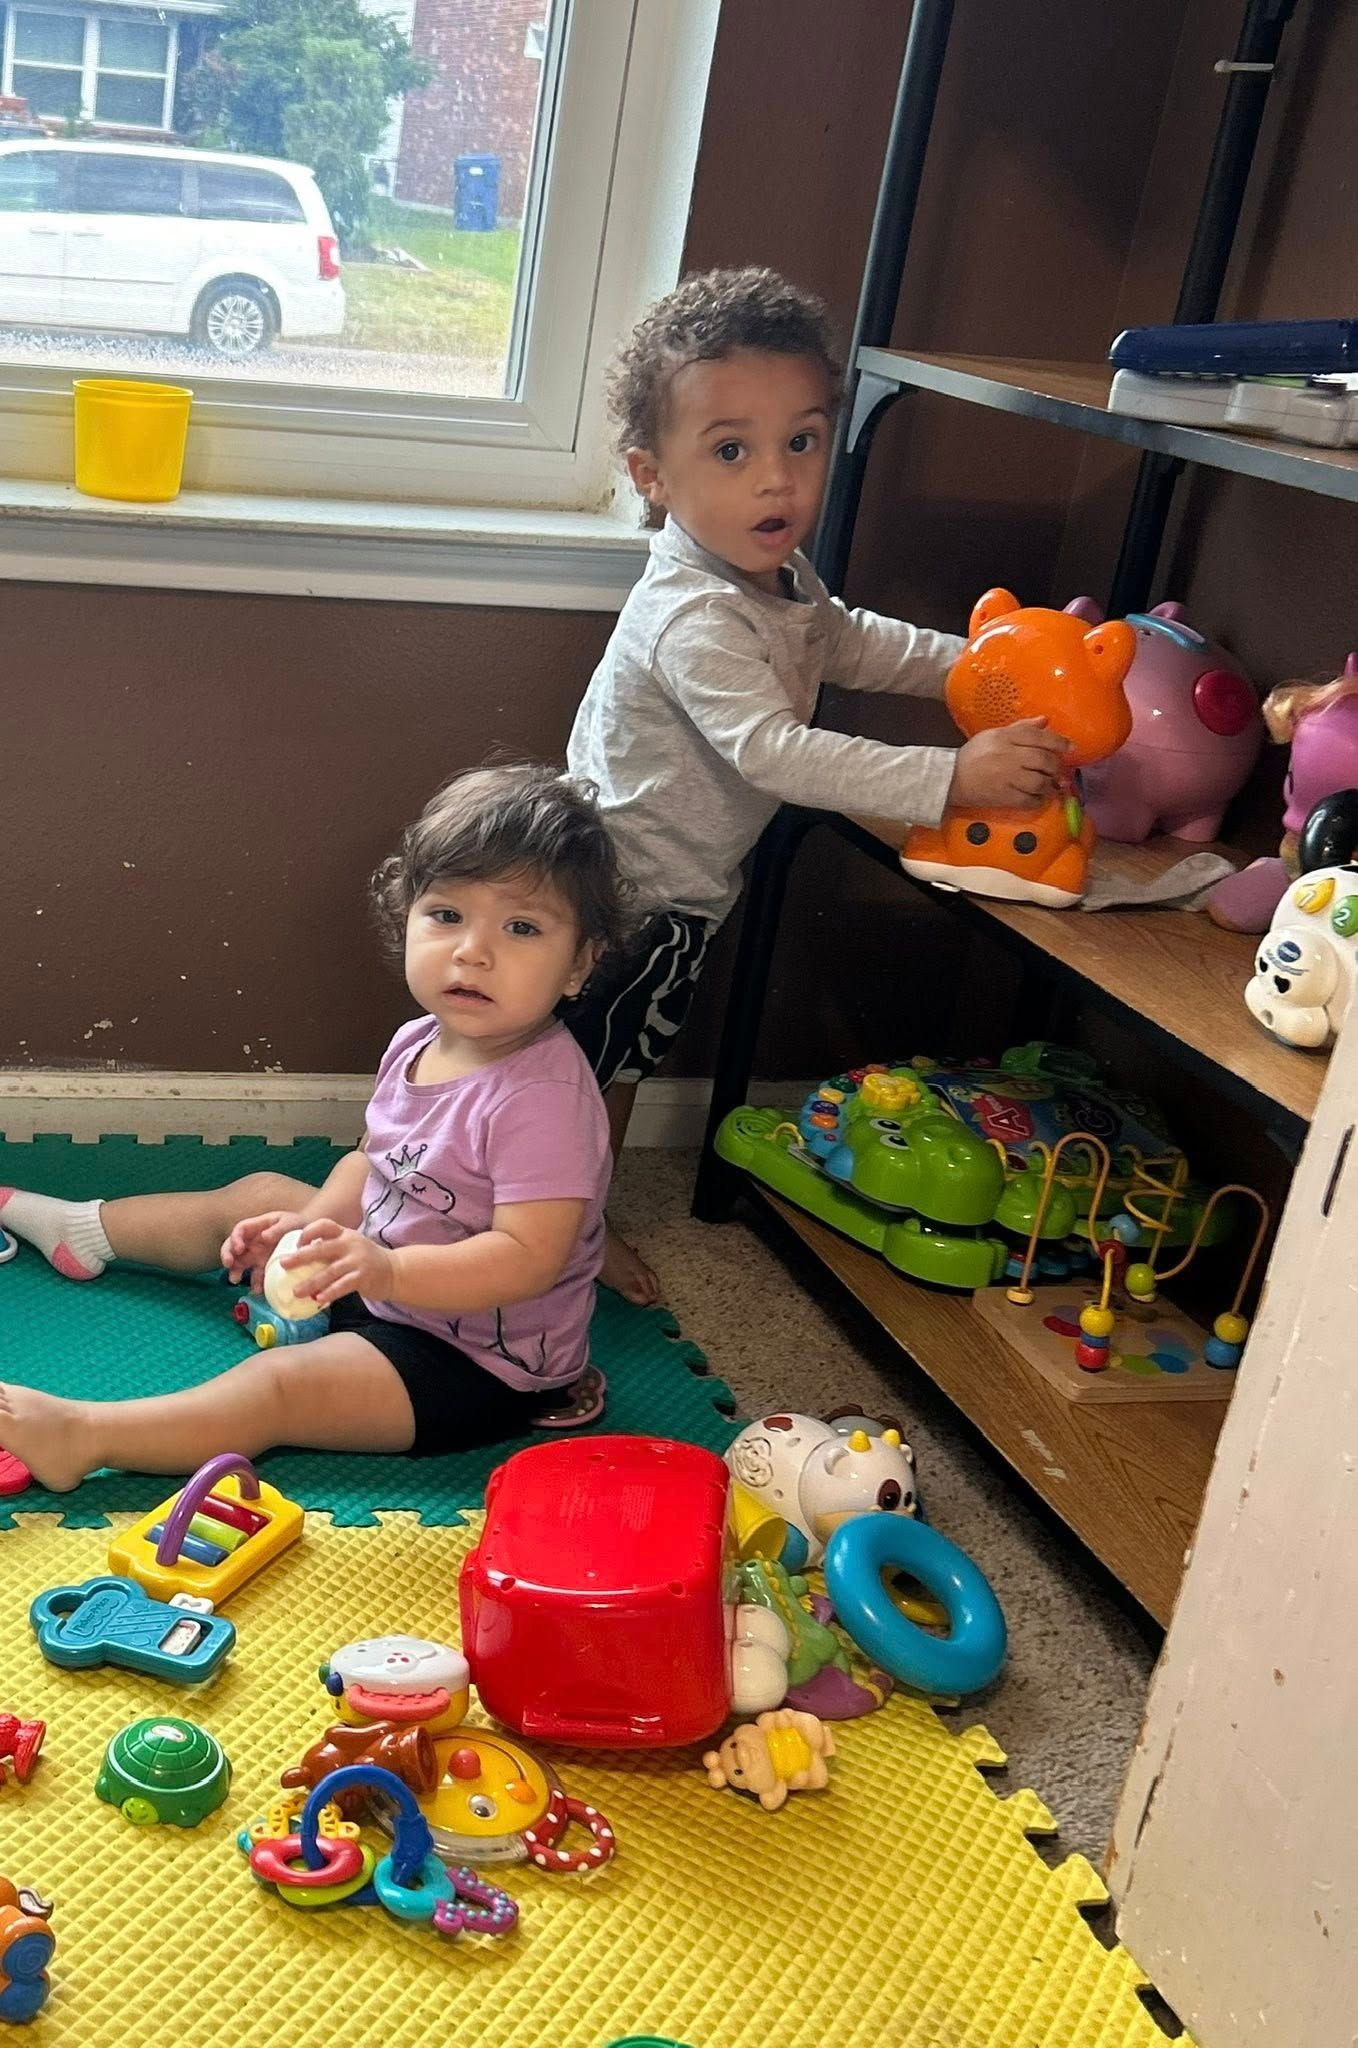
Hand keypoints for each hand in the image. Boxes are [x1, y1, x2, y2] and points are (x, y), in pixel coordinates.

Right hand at [220, 1209, 304, 1288]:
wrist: (309, 1239)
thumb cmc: (296, 1225)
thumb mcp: (288, 1222)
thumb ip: (277, 1229)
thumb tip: (263, 1236)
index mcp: (257, 1227)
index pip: (240, 1230)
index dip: (235, 1238)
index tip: (238, 1248)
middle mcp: (253, 1241)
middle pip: (233, 1247)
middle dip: (227, 1255)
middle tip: (228, 1264)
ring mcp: (257, 1255)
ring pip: (240, 1263)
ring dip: (235, 1271)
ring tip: (235, 1279)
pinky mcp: (264, 1268)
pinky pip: (256, 1276)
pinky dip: (255, 1283)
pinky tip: (257, 1289)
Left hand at [285, 1219, 395, 1309]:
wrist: (394, 1270)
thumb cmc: (364, 1260)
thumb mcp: (349, 1246)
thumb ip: (329, 1248)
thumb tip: (298, 1258)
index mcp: (344, 1234)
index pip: (324, 1225)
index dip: (308, 1232)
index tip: (296, 1243)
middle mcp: (350, 1244)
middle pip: (322, 1248)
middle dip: (300, 1256)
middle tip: (283, 1264)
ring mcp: (357, 1261)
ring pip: (329, 1272)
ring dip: (311, 1282)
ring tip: (296, 1291)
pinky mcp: (363, 1277)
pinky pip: (342, 1286)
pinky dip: (329, 1293)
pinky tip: (318, 1300)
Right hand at [948, 717, 1068, 811]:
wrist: (950, 779)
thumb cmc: (974, 755)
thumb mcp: (994, 735)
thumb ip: (1021, 728)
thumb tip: (1045, 721)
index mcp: (1005, 737)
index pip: (1038, 737)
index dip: (1058, 742)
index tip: (1070, 747)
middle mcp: (1008, 756)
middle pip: (1043, 760)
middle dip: (1054, 765)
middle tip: (1055, 769)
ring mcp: (1006, 778)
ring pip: (1040, 781)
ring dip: (1048, 784)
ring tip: (1046, 784)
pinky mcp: (1004, 797)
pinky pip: (1030, 800)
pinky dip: (1039, 800)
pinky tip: (1038, 797)